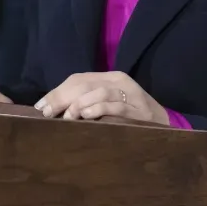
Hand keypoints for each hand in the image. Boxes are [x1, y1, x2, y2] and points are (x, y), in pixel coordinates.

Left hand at [35, 72, 169, 124]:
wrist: (166, 127)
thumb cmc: (130, 119)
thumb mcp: (107, 106)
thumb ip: (85, 102)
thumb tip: (53, 110)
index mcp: (110, 78)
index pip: (78, 79)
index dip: (57, 92)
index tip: (40, 107)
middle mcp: (119, 81)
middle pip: (85, 83)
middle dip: (62, 98)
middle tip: (47, 113)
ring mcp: (130, 95)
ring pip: (99, 92)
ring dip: (79, 104)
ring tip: (67, 117)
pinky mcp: (139, 111)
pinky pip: (115, 106)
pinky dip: (98, 110)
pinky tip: (86, 117)